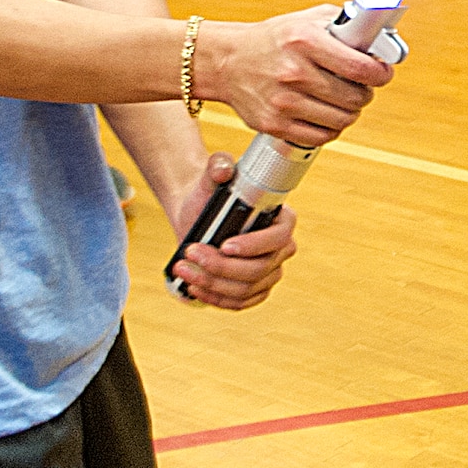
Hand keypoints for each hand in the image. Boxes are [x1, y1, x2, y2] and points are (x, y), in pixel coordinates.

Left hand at [169, 151, 297, 309]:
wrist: (196, 210)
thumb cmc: (209, 192)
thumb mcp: (211, 175)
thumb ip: (217, 165)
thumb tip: (222, 169)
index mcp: (282, 219)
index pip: (280, 238)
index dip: (254, 246)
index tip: (225, 245)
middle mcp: (281, 248)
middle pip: (259, 269)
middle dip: (222, 266)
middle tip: (192, 253)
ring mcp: (269, 271)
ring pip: (246, 289)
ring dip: (213, 284)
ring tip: (185, 269)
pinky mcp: (254, 289)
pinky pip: (241, 303)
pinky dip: (216, 299)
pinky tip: (195, 287)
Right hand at [199, 4, 394, 145]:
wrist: (227, 62)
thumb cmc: (273, 40)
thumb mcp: (308, 20)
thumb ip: (345, 25)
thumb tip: (379, 36)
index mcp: (305, 41)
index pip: (361, 68)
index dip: (381, 74)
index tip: (382, 73)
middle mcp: (294, 72)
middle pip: (355, 98)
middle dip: (365, 92)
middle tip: (359, 86)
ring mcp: (283, 102)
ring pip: (342, 120)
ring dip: (349, 111)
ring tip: (342, 99)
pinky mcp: (275, 125)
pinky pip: (322, 137)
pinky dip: (331, 128)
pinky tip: (325, 114)